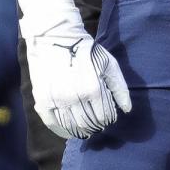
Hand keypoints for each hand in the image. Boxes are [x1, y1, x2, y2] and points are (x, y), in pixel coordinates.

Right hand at [22, 21, 131, 139]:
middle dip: (96, 126)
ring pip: (72, 127)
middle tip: (96, 123)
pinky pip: (52, 124)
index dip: (108, 120)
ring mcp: (57, 100)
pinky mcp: (42, 100)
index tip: (107, 117)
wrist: (56, 38)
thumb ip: (120, 88)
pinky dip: (61, 131)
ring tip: (84, 128)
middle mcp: (75, 97)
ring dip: (80, 130)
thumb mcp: (109, 65)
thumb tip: (126, 110)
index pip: (105, 118)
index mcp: (93, 89)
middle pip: (89, 125)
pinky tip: (67, 132)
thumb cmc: (86, 51)